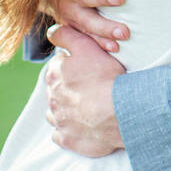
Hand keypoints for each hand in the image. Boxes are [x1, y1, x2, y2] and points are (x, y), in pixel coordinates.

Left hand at [46, 24, 125, 156]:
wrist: (119, 113)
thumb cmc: (105, 78)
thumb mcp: (87, 48)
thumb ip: (68, 36)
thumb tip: (51, 31)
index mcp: (55, 75)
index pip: (57, 66)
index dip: (73, 65)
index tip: (87, 68)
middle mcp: (52, 98)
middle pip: (57, 89)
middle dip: (69, 87)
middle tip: (91, 86)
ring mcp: (59, 120)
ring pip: (57, 112)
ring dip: (67, 109)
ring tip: (87, 106)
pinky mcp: (68, 139)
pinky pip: (62, 135)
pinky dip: (69, 130)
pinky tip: (83, 125)